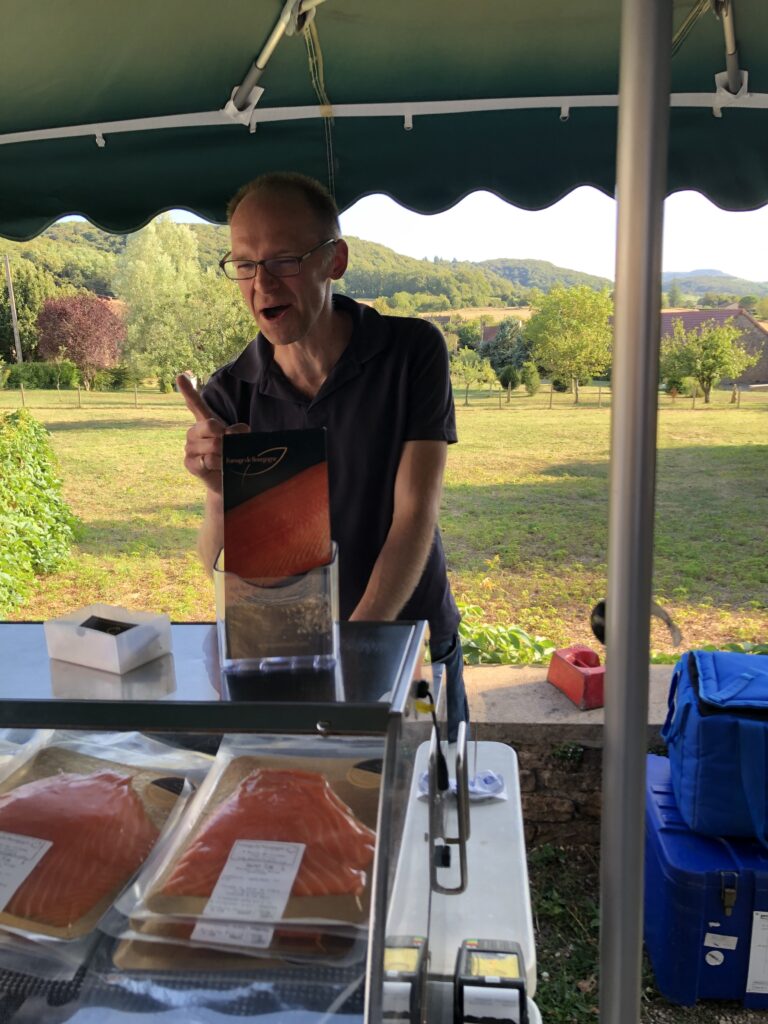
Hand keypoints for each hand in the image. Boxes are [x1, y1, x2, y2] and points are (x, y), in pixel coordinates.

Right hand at [177, 374, 248, 493]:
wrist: (228, 481)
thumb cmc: (233, 456)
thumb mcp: (240, 441)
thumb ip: (238, 432)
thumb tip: (231, 434)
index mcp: (205, 422)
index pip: (195, 404)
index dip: (188, 390)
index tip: (181, 375)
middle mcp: (193, 432)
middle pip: (209, 426)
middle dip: (225, 437)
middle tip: (231, 446)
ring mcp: (189, 448)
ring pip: (212, 445)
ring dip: (225, 454)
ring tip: (227, 460)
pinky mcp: (190, 464)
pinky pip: (207, 460)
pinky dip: (218, 464)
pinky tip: (219, 467)